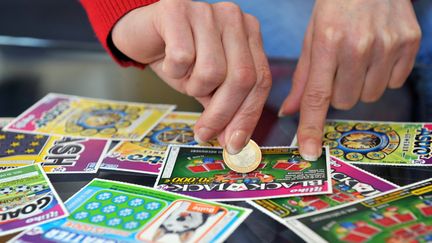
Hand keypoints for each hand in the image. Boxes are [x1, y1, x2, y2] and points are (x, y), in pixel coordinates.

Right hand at [112, 0, 271, 153]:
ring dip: (193, 86)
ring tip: (184, 77)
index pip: (260, 79)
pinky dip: (173, 71)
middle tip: (203, 133)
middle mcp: (233, 17)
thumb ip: (225, 108)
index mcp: (249, 33)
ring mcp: (207, 10)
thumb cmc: (178, 58)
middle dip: (222, 114)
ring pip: (212, 71)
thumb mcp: (208, 86)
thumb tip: (233, 142)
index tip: (233, 143)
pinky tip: (168, 61)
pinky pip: (182, 58)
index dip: (248, 115)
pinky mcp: (177, 9)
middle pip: (241, 78)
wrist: (141, 35)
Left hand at [279, 0, 420, 159]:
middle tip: (337, 69)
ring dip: (359, 85)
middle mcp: (359, 46)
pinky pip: (394, 82)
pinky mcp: (410, 43)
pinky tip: (376, 54)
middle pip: (344, 101)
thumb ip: (302, 78)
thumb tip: (289, 111)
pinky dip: (382, 75)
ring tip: (357, 59)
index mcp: (327, 42)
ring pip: (368, 96)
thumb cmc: (335, 8)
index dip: (312, 127)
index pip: (317, 96)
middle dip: (336, 92)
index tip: (309, 150)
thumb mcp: (311, 38)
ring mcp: (388, 45)